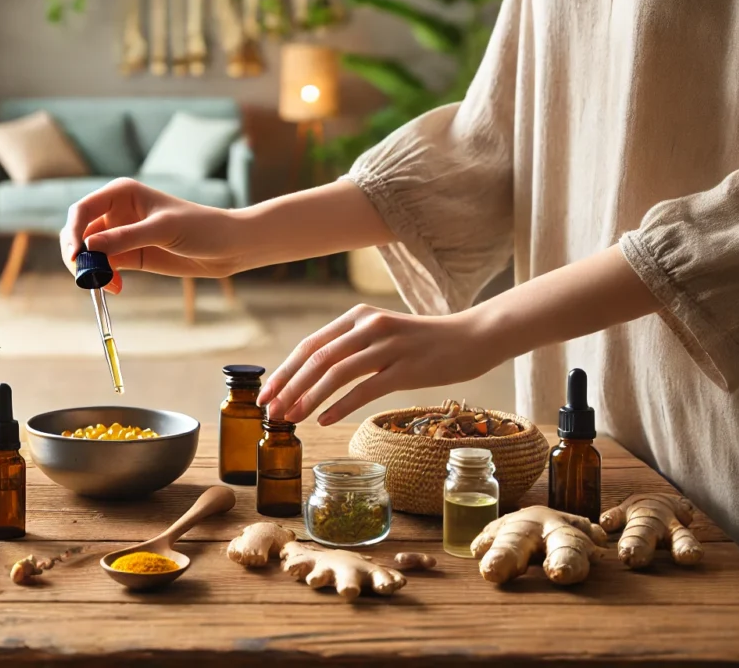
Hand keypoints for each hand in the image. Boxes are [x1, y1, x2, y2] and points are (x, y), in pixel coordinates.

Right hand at [59, 178, 241, 292]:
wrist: (228, 247)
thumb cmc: (201, 227)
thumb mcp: (163, 230)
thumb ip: (126, 237)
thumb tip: (88, 247)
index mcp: (121, 193)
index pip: (82, 210)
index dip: (73, 232)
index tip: (75, 256)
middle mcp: (116, 212)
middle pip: (80, 232)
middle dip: (78, 255)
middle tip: (85, 277)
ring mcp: (121, 235)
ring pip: (90, 253)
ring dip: (92, 271)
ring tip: (109, 285)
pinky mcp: (130, 256)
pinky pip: (105, 267)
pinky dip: (104, 279)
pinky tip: (117, 287)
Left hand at [257, 304, 505, 425]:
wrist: (472, 337)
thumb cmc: (422, 342)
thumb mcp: (381, 334)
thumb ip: (350, 347)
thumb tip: (312, 375)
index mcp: (358, 316)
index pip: (310, 345)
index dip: (285, 371)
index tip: (266, 393)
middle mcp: (368, 326)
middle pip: (317, 359)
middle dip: (289, 387)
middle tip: (271, 411)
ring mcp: (388, 346)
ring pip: (337, 374)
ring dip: (309, 398)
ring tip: (292, 419)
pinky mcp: (407, 368)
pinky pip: (366, 389)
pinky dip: (341, 406)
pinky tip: (325, 420)